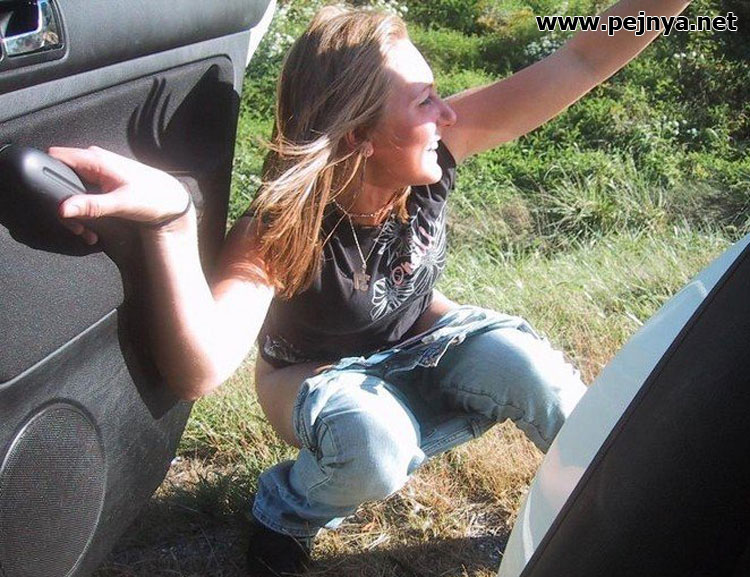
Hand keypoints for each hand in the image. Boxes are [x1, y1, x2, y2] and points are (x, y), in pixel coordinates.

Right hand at [49, 146, 191, 243]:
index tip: (54, 202)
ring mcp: (98, 170)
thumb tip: (63, 209)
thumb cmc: (151, 197)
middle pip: (62, 177)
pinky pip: (84, 194)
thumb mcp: (120, 203)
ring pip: (72, 189)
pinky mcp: (103, 182)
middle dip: (64, 205)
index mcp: (95, 159)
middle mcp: (94, 160)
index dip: (48, 175)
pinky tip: (94, 229)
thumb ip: (91, 205)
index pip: (56, 157)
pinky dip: (85, 211)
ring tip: (87, 232)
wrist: (171, 200)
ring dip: (76, 213)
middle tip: (77, 228)